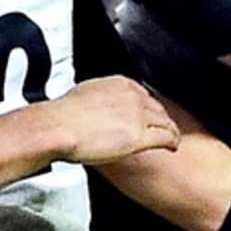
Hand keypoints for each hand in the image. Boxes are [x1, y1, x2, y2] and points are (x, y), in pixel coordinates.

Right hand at [49, 76, 179, 163]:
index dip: (148, 106)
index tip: (148, 113)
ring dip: (170, 129)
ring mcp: (138, 115)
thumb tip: (95, 103)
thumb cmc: (62, 115)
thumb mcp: (84, 94)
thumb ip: (98, 97)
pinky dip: (172, 141)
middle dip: (161, 117)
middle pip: (156, 107)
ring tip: (172, 136)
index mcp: (120, 84)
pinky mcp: (140, 135)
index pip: (143, 94)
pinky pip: (165, 137)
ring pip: (164, 121)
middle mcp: (133, 97)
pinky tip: (173, 146)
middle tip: (163, 126)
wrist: (58, 127)